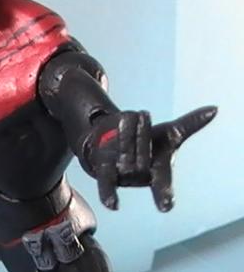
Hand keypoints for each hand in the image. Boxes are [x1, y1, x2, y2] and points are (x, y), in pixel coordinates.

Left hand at [86, 106, 216, 211]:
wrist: (114, 138)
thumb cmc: (148, 141)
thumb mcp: (169, 132)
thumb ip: (190, 123)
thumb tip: (213, 110)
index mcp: (159, 170)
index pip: (162, 182)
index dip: (163, 194)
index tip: (165, 206)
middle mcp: (140, 177)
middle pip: (142, 151)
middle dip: (141, 132)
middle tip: (143, 117)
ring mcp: (121, 175)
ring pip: (124, 149)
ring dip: (126, 130)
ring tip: (126, 118)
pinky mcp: (104, 170)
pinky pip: (106, 183)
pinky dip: (109, 194)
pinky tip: (113, 206)